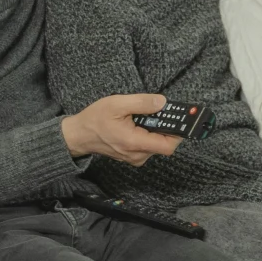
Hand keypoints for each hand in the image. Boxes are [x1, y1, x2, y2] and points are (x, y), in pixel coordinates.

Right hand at [61, 93, 180, 166]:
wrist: (79, 135)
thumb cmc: (95, 119)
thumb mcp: (117, 104)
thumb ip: (141, 103)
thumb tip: (162, 102)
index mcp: (134, 143)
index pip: (168, 145)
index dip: (178, 133)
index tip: (182, 119)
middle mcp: (137, 155)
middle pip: (164, 144)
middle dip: (167, 127)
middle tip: (161, 111)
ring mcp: (135, 158)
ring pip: (157, 145)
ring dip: (157, 130)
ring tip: (145, 116)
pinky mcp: (132, 157)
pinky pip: (148, 146)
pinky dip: (149, 135)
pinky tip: (138, 124)